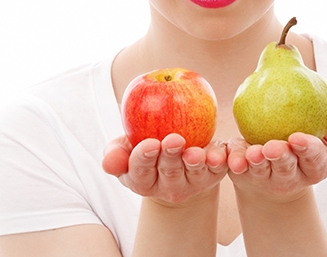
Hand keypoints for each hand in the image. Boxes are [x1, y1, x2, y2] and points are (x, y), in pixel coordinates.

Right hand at [102, 133, 227, 204]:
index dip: (144, 159)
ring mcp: (192, 182)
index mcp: (142, 181)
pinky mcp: (213, 174)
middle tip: (173, 140)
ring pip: (194, 173)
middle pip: (169, 173)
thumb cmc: (146, 145)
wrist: (176, 146)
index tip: (149, 143)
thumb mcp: (126, 147)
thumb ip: (115, 153)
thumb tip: (108, 163)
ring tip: (194, 152)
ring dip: (194, 163)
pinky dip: (219, 161)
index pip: (140, 172)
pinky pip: (218, 168)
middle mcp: (167, 187)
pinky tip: (218, 154)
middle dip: (170, 157)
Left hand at [226, 123, 326, 198]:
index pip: (313, 158)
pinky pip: (236, 164)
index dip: (307, 150)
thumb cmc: (310, 144)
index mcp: (315, 166)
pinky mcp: (243, 171)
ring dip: (254, 162)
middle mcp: (290, 174)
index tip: (299, 138)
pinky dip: (232, 159)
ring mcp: (265, 175)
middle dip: (280, 158)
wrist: (279, 158)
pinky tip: (228, 153)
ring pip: (259, 169)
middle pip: (285, 167)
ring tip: (250, 153)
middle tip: (273, 147)